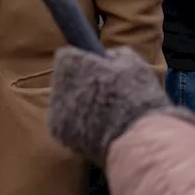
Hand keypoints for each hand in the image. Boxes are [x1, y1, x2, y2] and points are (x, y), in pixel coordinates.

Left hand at [48, 46, 181, 166]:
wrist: (138, 140)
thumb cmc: (138, 98)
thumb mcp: (133, 64)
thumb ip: (114, 54)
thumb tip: (106, 56)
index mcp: (70, 63)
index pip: (68, 56)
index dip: (84, 62)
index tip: (99, 71)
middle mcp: (56, 84)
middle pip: (65, 80)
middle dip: (81, 84)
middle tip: (105, 95)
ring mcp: (55, 110)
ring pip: (65, 102)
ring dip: (80, 106)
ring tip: (106, 116)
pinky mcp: (58, 132)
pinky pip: (66, 124)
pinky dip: (79, 126)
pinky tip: (99, 130)